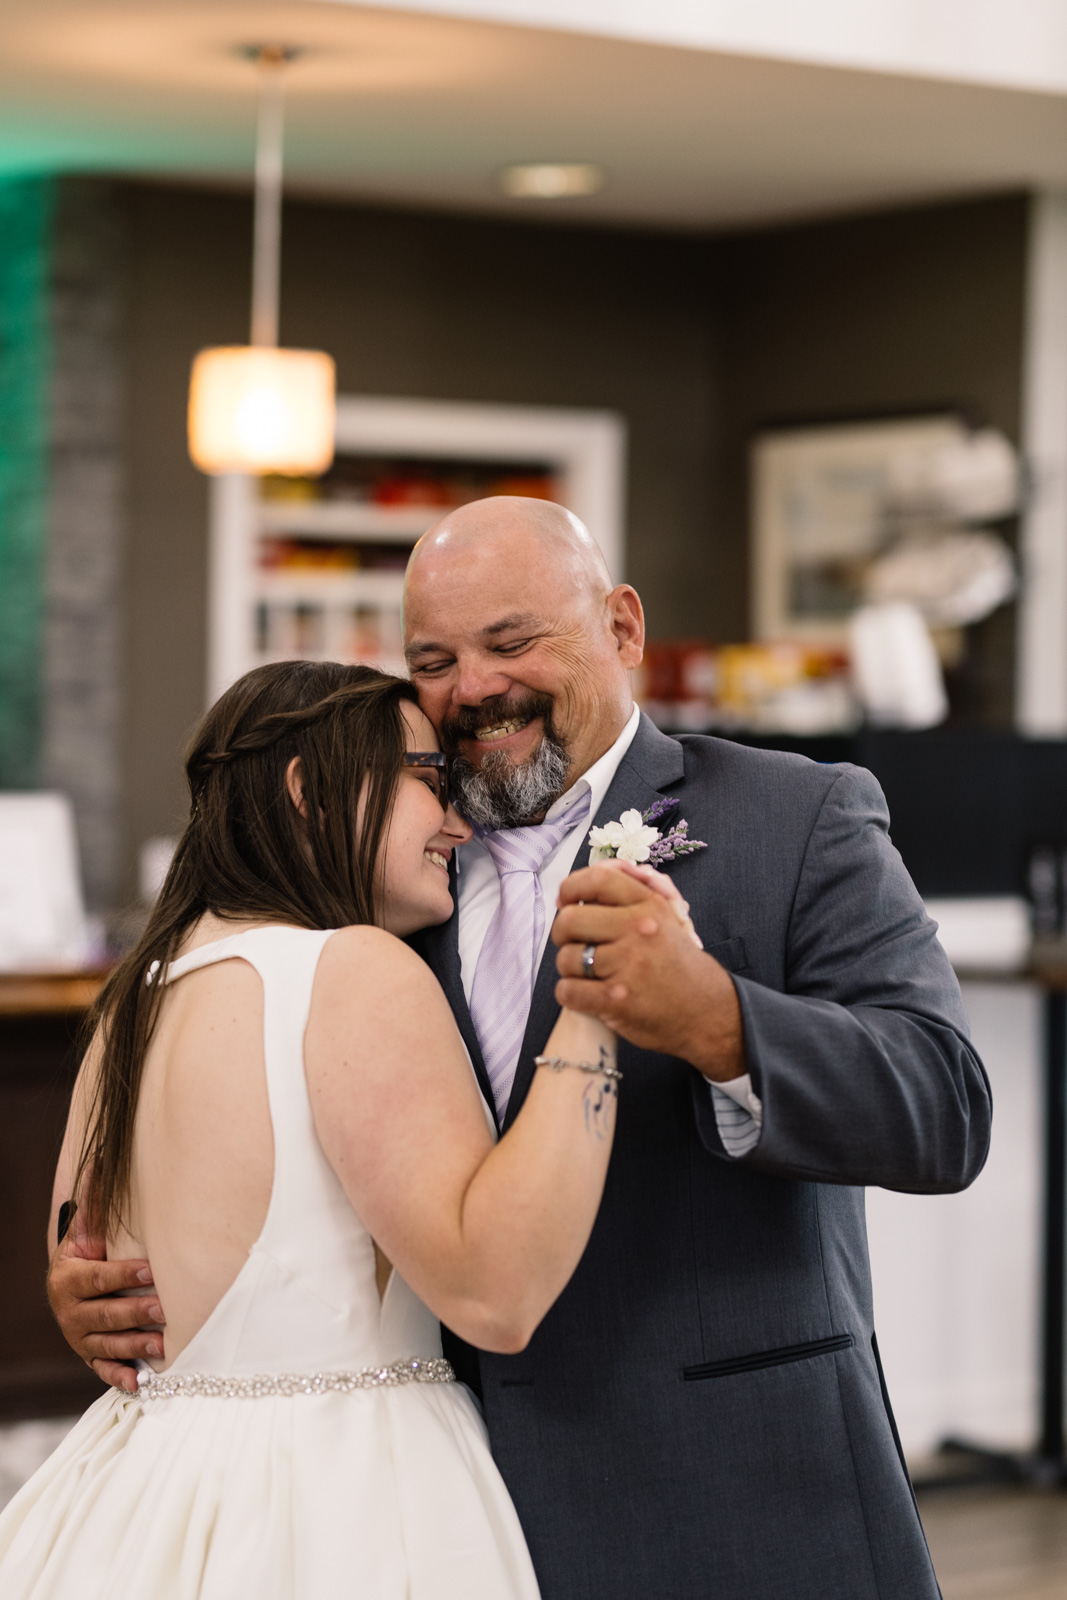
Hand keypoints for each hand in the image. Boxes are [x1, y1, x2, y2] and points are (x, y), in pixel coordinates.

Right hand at [47, 1207, 164, 1392]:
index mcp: (68, 1279)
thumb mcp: (86, 1231)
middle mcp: (69, 1313)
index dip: (124, 1275)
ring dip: (134, 1346)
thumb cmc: (87, 1252)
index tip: (153, 1270)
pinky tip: (138, 1382)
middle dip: (136, 1312)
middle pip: (106, 1314)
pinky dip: (119, 1377)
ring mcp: (79, 1338)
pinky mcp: (89, 1357)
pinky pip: (102, 1370)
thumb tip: (102, 1159)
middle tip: (166, 1309)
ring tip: (163, 1345)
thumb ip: (94, 1203)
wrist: (68, 1285)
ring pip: (107, 1344)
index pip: (99, 1278)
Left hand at [552, 864, 745, 1080]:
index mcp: (650, 906)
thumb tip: (598, 869)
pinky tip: (583, 994)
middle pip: (571, 919)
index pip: (598, 879)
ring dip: (569, 968)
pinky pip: (568, 990)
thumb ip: (635, 891)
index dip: (571, 887)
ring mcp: (628, 965)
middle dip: (562, 933)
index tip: (565, 900)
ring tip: (585, 972)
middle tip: (571, 942)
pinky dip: (569, 993)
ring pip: (566, 957)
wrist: (705, 1011)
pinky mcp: (616, 999)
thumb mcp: (668, 918)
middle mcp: (639, 930)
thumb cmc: (678, 963)